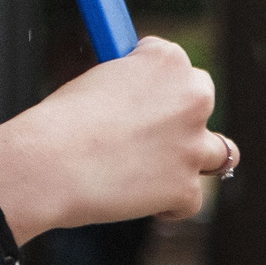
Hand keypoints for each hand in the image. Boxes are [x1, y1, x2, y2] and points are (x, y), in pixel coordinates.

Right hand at [0, 37, 227, 244]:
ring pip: (219, 152)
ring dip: (195, 158)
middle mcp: (193, 98)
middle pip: (202, 99)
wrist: (45, 164)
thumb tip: (137, 108)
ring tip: (163, 168)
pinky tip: (136, 201)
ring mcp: (193, 146)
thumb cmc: (55, 124)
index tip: (135, 92)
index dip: (151, 80)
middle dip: (182, 114)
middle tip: (152, 129)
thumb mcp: (92, 86)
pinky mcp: (185, 189)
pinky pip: (188, 199)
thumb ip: (126, 90)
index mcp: (167, 61)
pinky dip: (167, 203)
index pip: (173, 62)